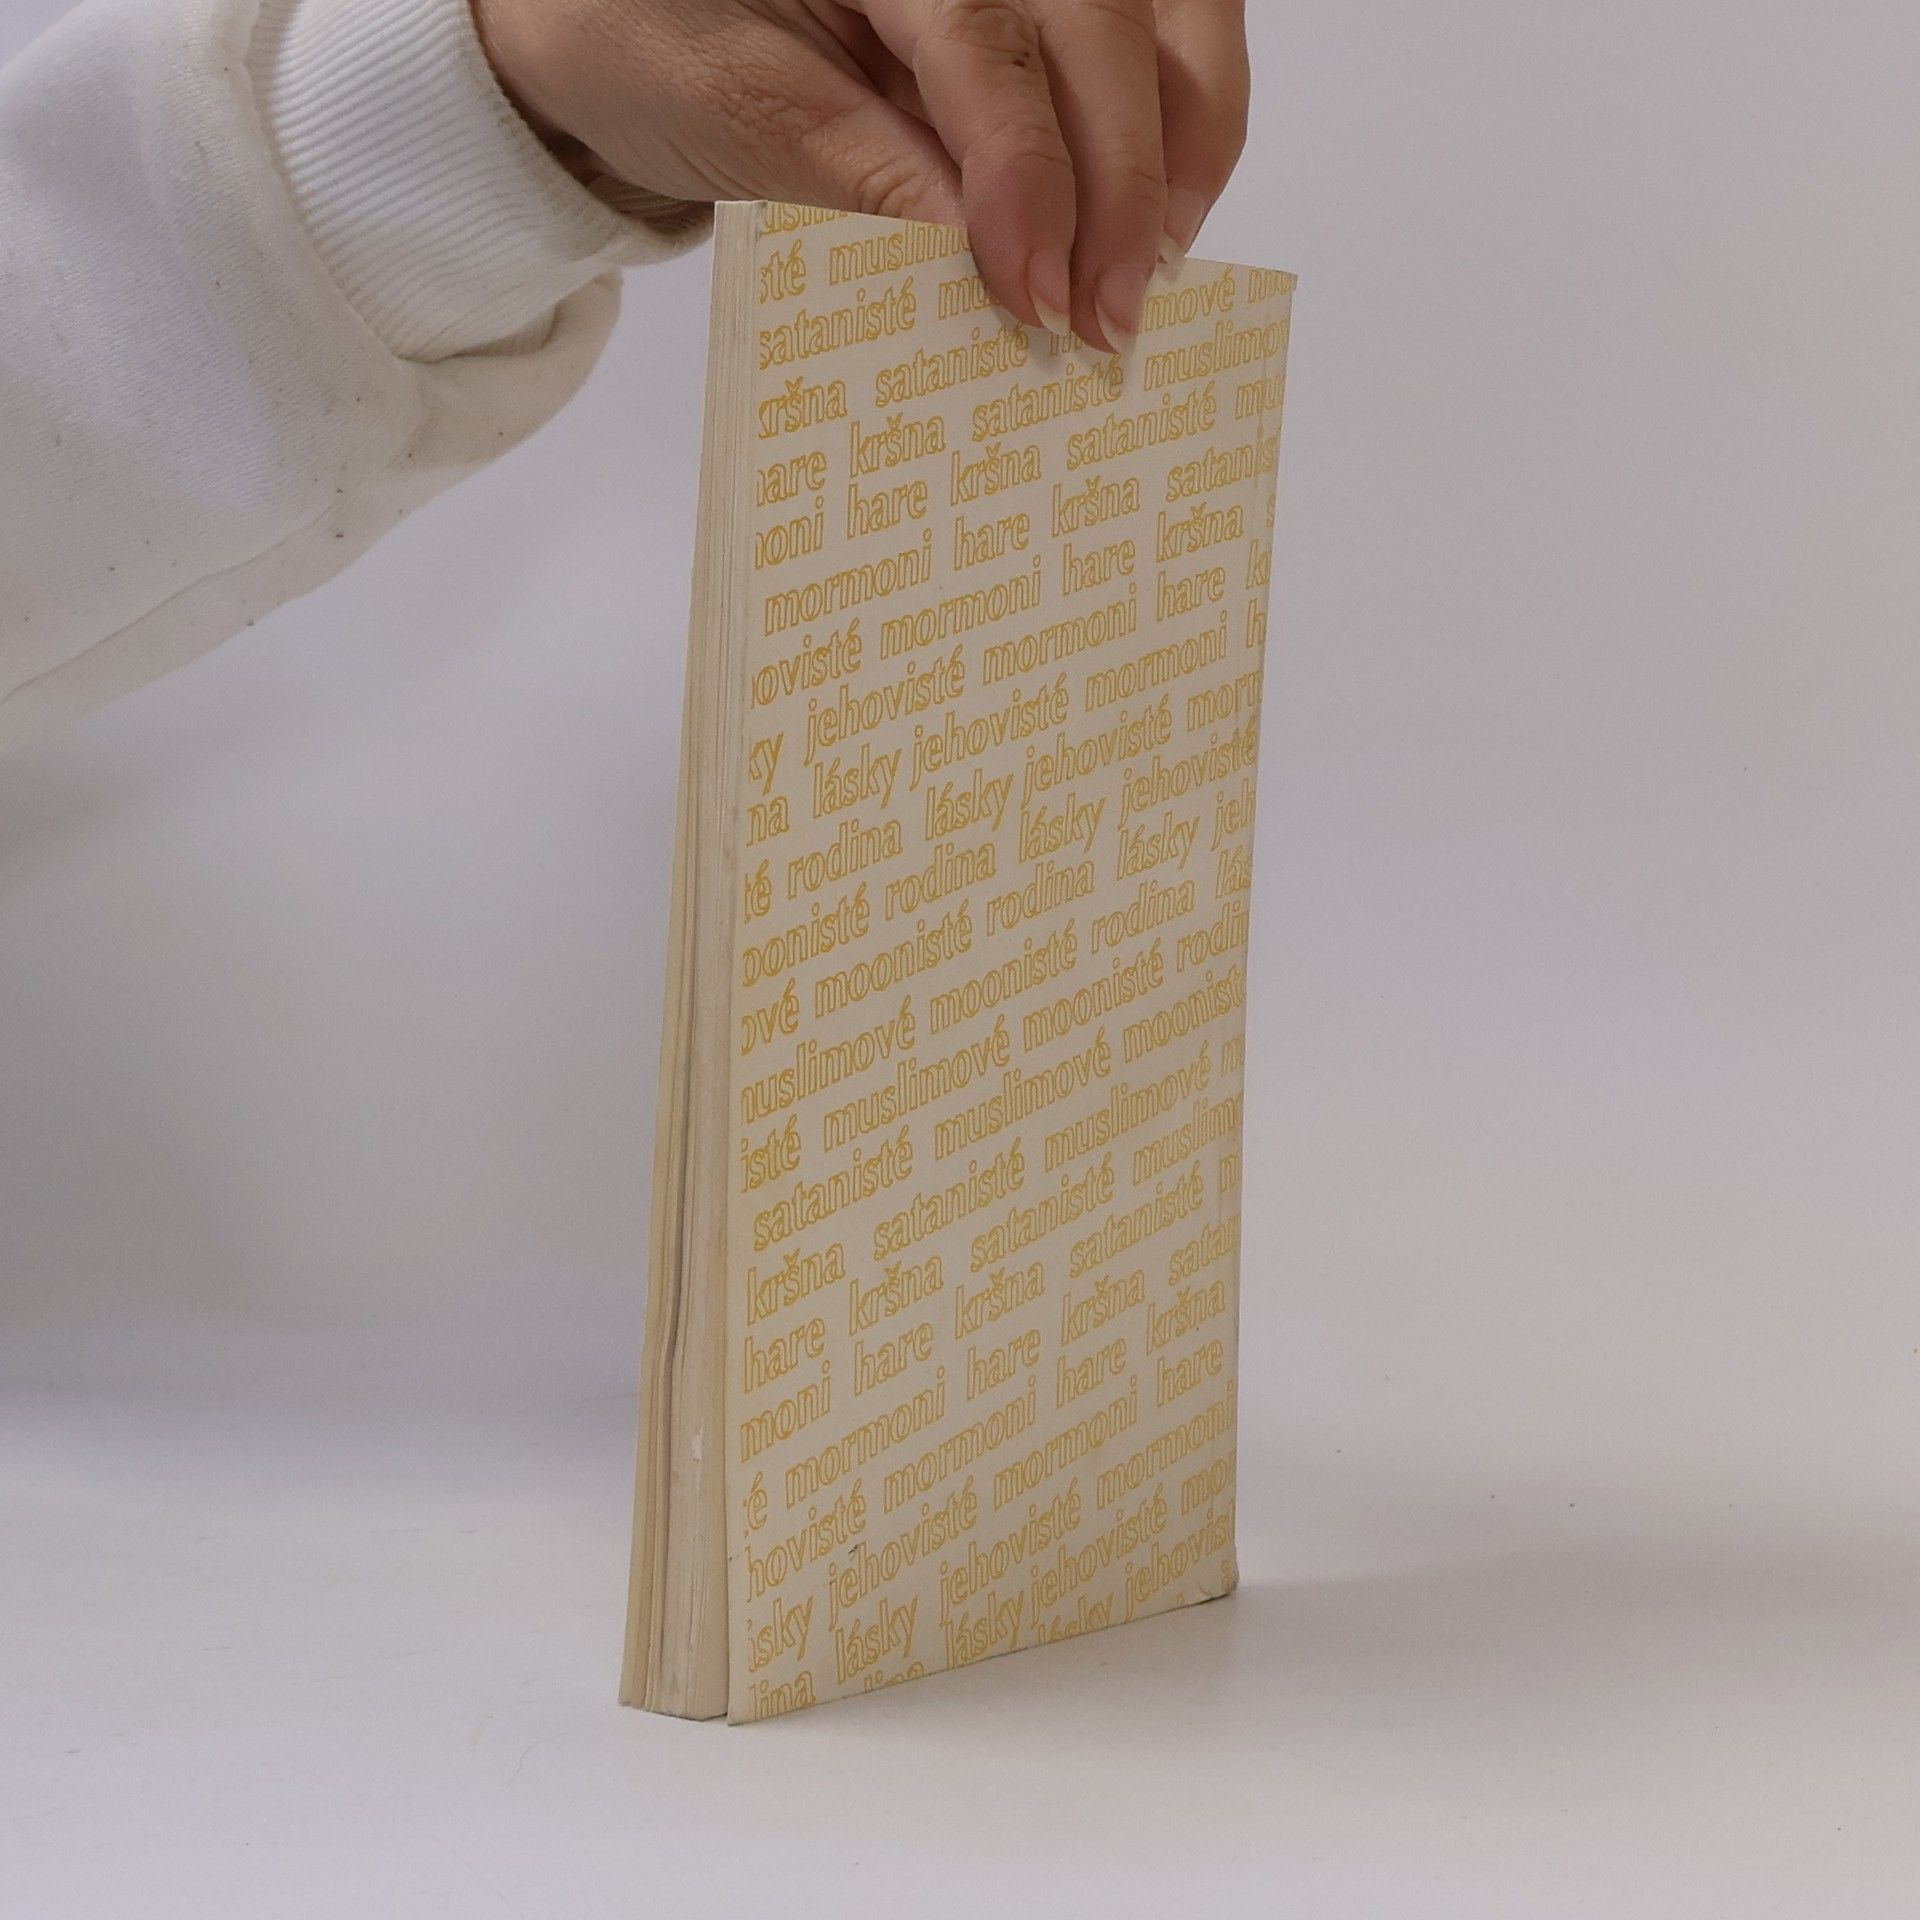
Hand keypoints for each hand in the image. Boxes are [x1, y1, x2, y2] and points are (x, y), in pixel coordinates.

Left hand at [470, 0, 1250, 351]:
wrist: (605, 9)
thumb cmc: (642, 40)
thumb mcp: (729, 108)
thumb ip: (859, 171)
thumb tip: (988, 258)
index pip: (984, 33)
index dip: (1027, 169)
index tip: (1038, 292)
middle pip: (1096, 17)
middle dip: (1119, 177)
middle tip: (1106, 317)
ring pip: (1159, 10)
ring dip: (1180, 140)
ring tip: (1158, 266)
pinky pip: (1149, 27)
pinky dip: (1180, 116)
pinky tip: (1167, 210)